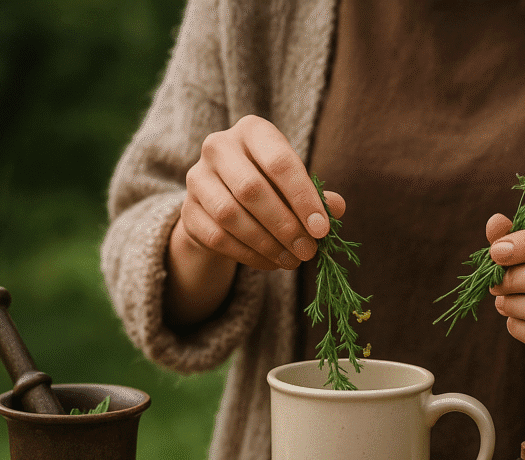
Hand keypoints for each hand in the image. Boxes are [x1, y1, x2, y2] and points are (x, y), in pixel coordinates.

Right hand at [165, 115, 344, 325]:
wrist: (223, 203)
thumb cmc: (270, 187)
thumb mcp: (295, 185)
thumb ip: (316, 195)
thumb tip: (336, 208)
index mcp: (252, 131)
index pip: (279, 162)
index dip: (302, 197)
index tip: (321, 229)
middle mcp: (219, 147)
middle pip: (252, 189)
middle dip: (285, 225)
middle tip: (308, 251)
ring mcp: (197, 178)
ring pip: (231, 215)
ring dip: (267, 243)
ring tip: (293, 260)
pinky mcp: (188, 211)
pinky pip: (218, 237)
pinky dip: (249, 254)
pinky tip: (272, 262)